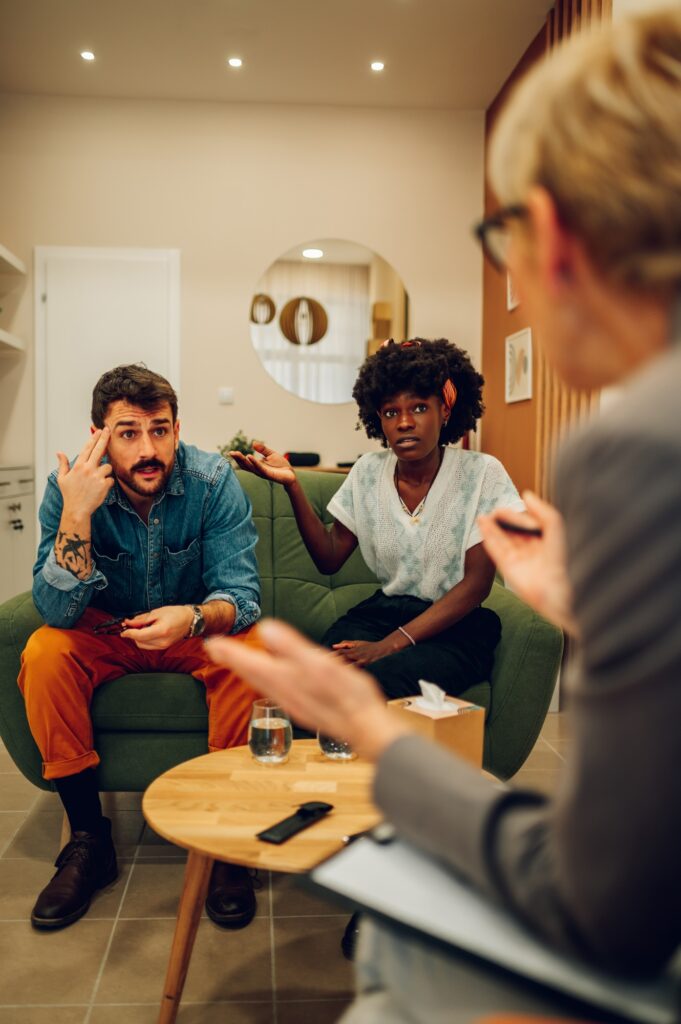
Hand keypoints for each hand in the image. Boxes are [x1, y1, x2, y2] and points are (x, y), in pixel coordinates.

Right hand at [56, 428, 113, 515]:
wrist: (77, 510)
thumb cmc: (70, 495)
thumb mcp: (62, 478)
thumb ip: (63, 464)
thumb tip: (59, 452)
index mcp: (78, 466)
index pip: (87, 448)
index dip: (93, 438)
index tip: (98, 430)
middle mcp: (88, 469)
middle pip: (99, 449)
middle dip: (104, 438)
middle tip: (108, 430)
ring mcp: (97, 476)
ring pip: (108, 466)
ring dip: (105, 471)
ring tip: (97, 481)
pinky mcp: (104, 485)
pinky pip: (111, 479)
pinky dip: (107, 483)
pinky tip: (100, 489)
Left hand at [120, 605, 193, 649]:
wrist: (190, 620)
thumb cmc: (175, 613)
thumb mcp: (156, 612)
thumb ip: (141, 619)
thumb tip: (128, 623)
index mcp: (161, 631)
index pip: (139, 635)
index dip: (129, 633)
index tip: (123, 630)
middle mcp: (162, 641)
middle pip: (139, 642)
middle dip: (133, 634)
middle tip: (132, 624)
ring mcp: (164, 646)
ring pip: (143, 645)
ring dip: (139, 637)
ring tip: (143, 627)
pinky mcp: (164, 647)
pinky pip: (149, 645)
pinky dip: (145, 640)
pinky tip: (148, 631)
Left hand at [206, 620, 410, 761]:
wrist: (366, 730)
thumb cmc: (348, 697)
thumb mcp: (320, 665)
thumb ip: (291, 647)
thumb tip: (265, 628)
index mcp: (285, 679)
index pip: (250, 663)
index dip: (230, 652)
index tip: (211, 642)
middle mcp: (284, 693)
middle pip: (252, 674)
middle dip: (233, 660)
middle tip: (214, 648)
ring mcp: (293, 703)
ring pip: (262, 683)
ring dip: (246, 670)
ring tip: (236, 661)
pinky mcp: (304, 707)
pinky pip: (275, 690)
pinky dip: (265, 679)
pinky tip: (271, 679)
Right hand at [229, 442, 295, 485]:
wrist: (291, 474)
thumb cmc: (281, 465)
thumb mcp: (271, 454)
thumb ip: (262, 449)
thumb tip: (253, 443)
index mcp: (257, 465)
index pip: (245, 462)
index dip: (238, 458)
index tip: (231, 452)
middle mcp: (258, 470)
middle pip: (245, 465)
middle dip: (238, 459)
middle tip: (231, 453)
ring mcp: (262, 472)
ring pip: (250, 466)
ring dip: (243, 460)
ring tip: (237, 453)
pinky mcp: (268, 474)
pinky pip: (260, 468)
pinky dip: (254, 462)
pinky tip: (249, 457)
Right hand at [478, 491, 576, 634]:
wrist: (555, 588)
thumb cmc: (560, 558)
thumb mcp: (554, 526)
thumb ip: (542, 509)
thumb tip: (526, 495)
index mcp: (545, 541)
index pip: (528, 525)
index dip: (518, 515)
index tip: (510, 506)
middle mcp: (532, 550)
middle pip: (513, 532)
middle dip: (503, 521)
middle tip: (494, 510)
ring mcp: (519, 559)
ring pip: (502, 540)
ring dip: (492, 528)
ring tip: (483, 516)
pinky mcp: (508, 567)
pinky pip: (496, 549)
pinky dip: (488, 537)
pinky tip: (482, 525)